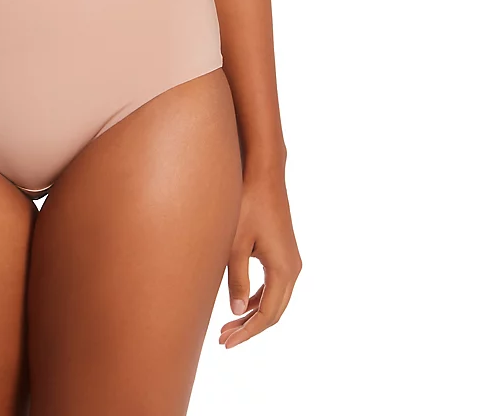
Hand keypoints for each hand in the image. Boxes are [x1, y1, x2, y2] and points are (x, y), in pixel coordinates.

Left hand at [219, 168, 300, 347]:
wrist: (263, 174)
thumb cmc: (246, 205)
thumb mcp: (235, 243)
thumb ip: (236, 278)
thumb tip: (236, 312)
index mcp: (283, 270)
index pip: (267, 314)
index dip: (247, 332)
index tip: (226, 344)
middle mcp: (293, 269)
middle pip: (273, 311)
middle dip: (249, 328)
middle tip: (223, 339)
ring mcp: (291, 261)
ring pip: (275, 300)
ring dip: (253, 314)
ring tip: (227, 326)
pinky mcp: (284, 252)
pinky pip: (274, 285)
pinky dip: (258, 298)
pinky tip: (240, 303)